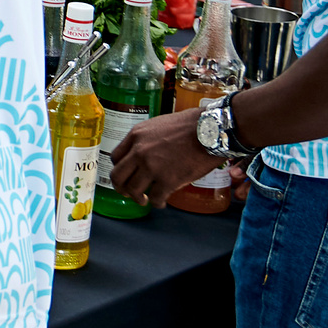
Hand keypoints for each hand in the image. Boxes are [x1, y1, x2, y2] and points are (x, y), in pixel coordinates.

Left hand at [108, 109, 223, 207]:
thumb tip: (144, 152)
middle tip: (126, 192)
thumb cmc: (191, 125)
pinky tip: (161, 202)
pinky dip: (157, 203)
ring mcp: (152, 167)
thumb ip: (147, 139)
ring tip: (144, 200)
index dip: (119, 169)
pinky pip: (156, 198)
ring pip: (133, 190)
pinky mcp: (168, 180)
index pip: (115, 157)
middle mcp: (139, 151)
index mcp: (136, 135)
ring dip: (137, 198)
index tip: (125, 174)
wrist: (211, 131)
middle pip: (117, 176)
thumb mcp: (159, 124)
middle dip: (121, 187)